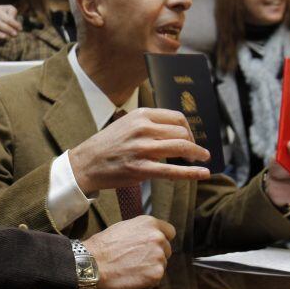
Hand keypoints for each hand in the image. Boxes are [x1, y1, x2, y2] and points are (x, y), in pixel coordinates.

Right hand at [0, 4, 20, 41]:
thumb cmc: (5, 13)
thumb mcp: (10, 10)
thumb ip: (12, 13)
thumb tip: (12, 19)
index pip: (5, 18)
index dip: (13, 24)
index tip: (20, 28)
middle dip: (7, 29)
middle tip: (15, 34)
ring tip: (7, 38)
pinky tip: (1, 41)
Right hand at [68, 108, 210, 195]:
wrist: (86, 163)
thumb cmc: (107, 145)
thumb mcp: (127, 124)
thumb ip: (149, 125)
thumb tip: (174, 130)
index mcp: (141, 115)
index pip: (176, 117)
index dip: (189, 129)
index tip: (191, 138)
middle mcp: (143, 128)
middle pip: (181, 132)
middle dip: (193, 143)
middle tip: (196, 153)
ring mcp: (142, 148)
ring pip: (181, 147)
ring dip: (197, 154)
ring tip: (202, 160)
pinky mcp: (140, 168)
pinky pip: (173, 171)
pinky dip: (192, 172)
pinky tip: (203, 174)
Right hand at [84, 215, 175, 288]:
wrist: (93, 263)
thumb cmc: (104, 246)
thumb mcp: (125, 227)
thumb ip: (143, 230)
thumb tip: (153, 235)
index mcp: (150, 223)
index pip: (170, 232)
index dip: (161, 240)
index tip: (152, 246)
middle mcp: (158, 237)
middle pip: (167, 249)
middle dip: (155, 255)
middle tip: (137, 259)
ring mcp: (158, 256)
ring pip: (162, 264)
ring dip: (151, 268)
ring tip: (132, 268)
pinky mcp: (156, 273)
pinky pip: (157, 279)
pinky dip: (148, 281)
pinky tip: (132, 277)